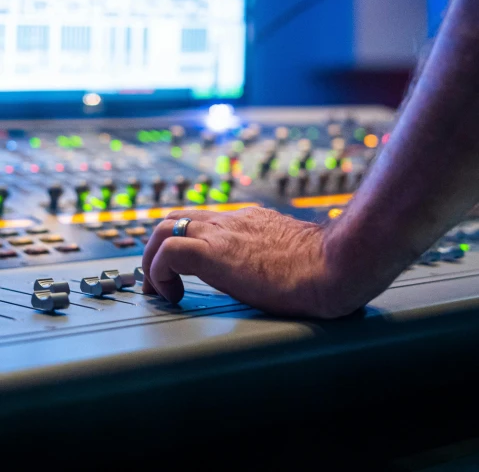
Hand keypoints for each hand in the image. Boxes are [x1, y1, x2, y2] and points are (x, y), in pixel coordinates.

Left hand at [142, 206, 340, 318]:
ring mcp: (222, 233)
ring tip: (160, 290)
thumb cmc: (327, 267)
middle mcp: (231, 221)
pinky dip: (159, 271)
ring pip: (164, 227)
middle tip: (161, 281)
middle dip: (158, 248)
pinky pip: (169, 251)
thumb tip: (288, 273)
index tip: (186, 273)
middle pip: (175, 216)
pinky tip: (173, 296)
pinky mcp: (215, 253)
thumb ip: (280, 255)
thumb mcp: (294, 254)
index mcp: (250, 221)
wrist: (334, 264)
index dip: (186, 242)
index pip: (204, 220)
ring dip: (152, 260)